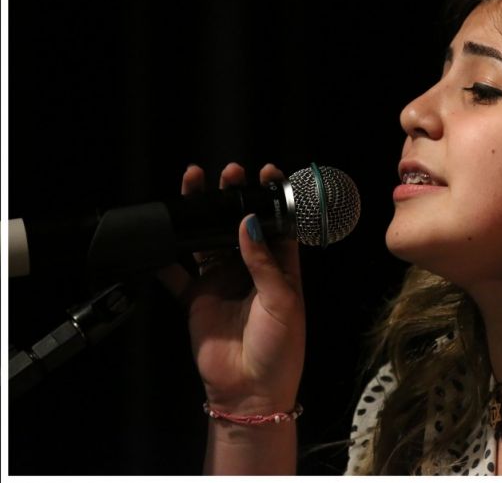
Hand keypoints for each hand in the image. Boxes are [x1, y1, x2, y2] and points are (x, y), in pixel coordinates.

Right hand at [157, 162, 304, 413]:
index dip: (272, 199)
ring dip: (200, 216)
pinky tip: (157, 237)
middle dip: (233, 199)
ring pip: (207, 240)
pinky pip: (176, 274)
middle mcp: (251, 270)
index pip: (277, 225)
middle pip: (238, 226)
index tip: (267, 173)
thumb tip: (247, 223)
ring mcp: (222, 282)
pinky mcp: (197, 298)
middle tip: (229, 173)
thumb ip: (263, 261)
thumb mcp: (282, 301)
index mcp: (280, 268)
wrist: (251, 390)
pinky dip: (165, 258)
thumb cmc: (280, 347)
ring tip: (195, 184)